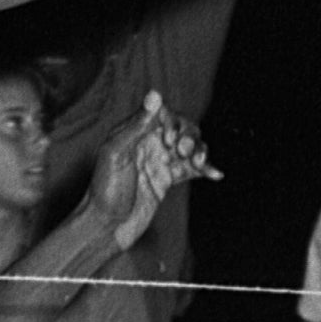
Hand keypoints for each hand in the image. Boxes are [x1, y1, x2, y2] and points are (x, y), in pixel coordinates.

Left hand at [85, 92, 215, 249]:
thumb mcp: (116, 154)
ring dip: (200, 150)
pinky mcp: (166, 180)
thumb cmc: (105, 191)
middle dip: (189, 136)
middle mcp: (147, 145)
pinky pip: (191, 169)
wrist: (106, 227)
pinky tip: (215, 174)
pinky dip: (205, 169)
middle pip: (181, 128)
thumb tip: (155, 94)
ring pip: (190, 147)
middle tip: (182, 151)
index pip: (162, 113)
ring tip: (199, 163)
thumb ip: (136, 124)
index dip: (173, 121)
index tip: (170, 139)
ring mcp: (158, 162)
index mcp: (132, 133)